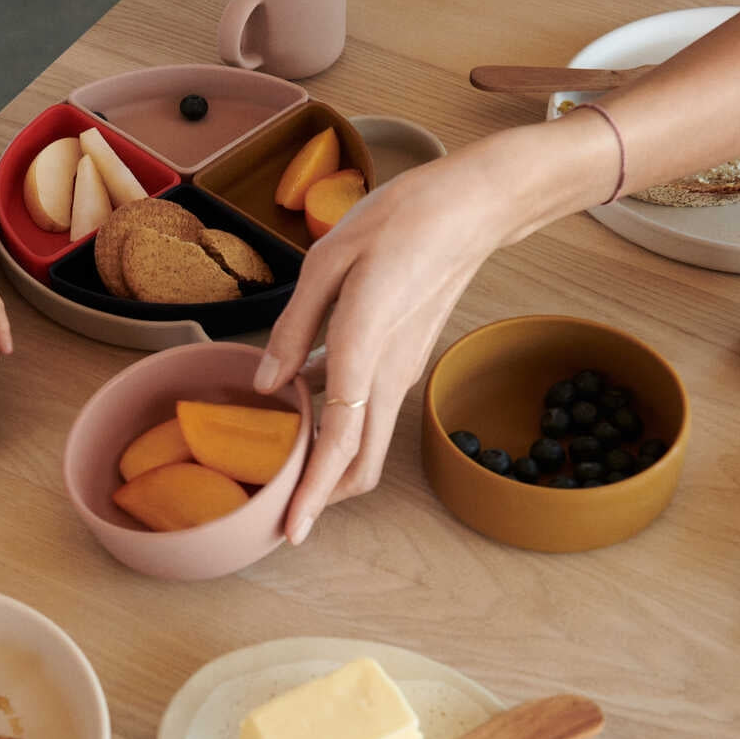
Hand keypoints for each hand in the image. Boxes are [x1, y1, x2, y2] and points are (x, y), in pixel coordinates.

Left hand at [253, 145, 511, 543]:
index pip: (341, 442)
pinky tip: (301, 402)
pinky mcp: (405, 357)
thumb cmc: (400, 220)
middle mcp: (389, 373)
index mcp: (364, 348)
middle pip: (361, 461)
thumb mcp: (327, 262)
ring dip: (329, 462)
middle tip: (281, 513)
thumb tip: (267, 384)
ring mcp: (402, 369)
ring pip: (367, 440)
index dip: (314, 491)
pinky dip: (338, 423)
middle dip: (323, 496)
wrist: (472, 206)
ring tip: (282, 465)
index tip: (292, 532)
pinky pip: (368, 407)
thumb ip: (293, 328)